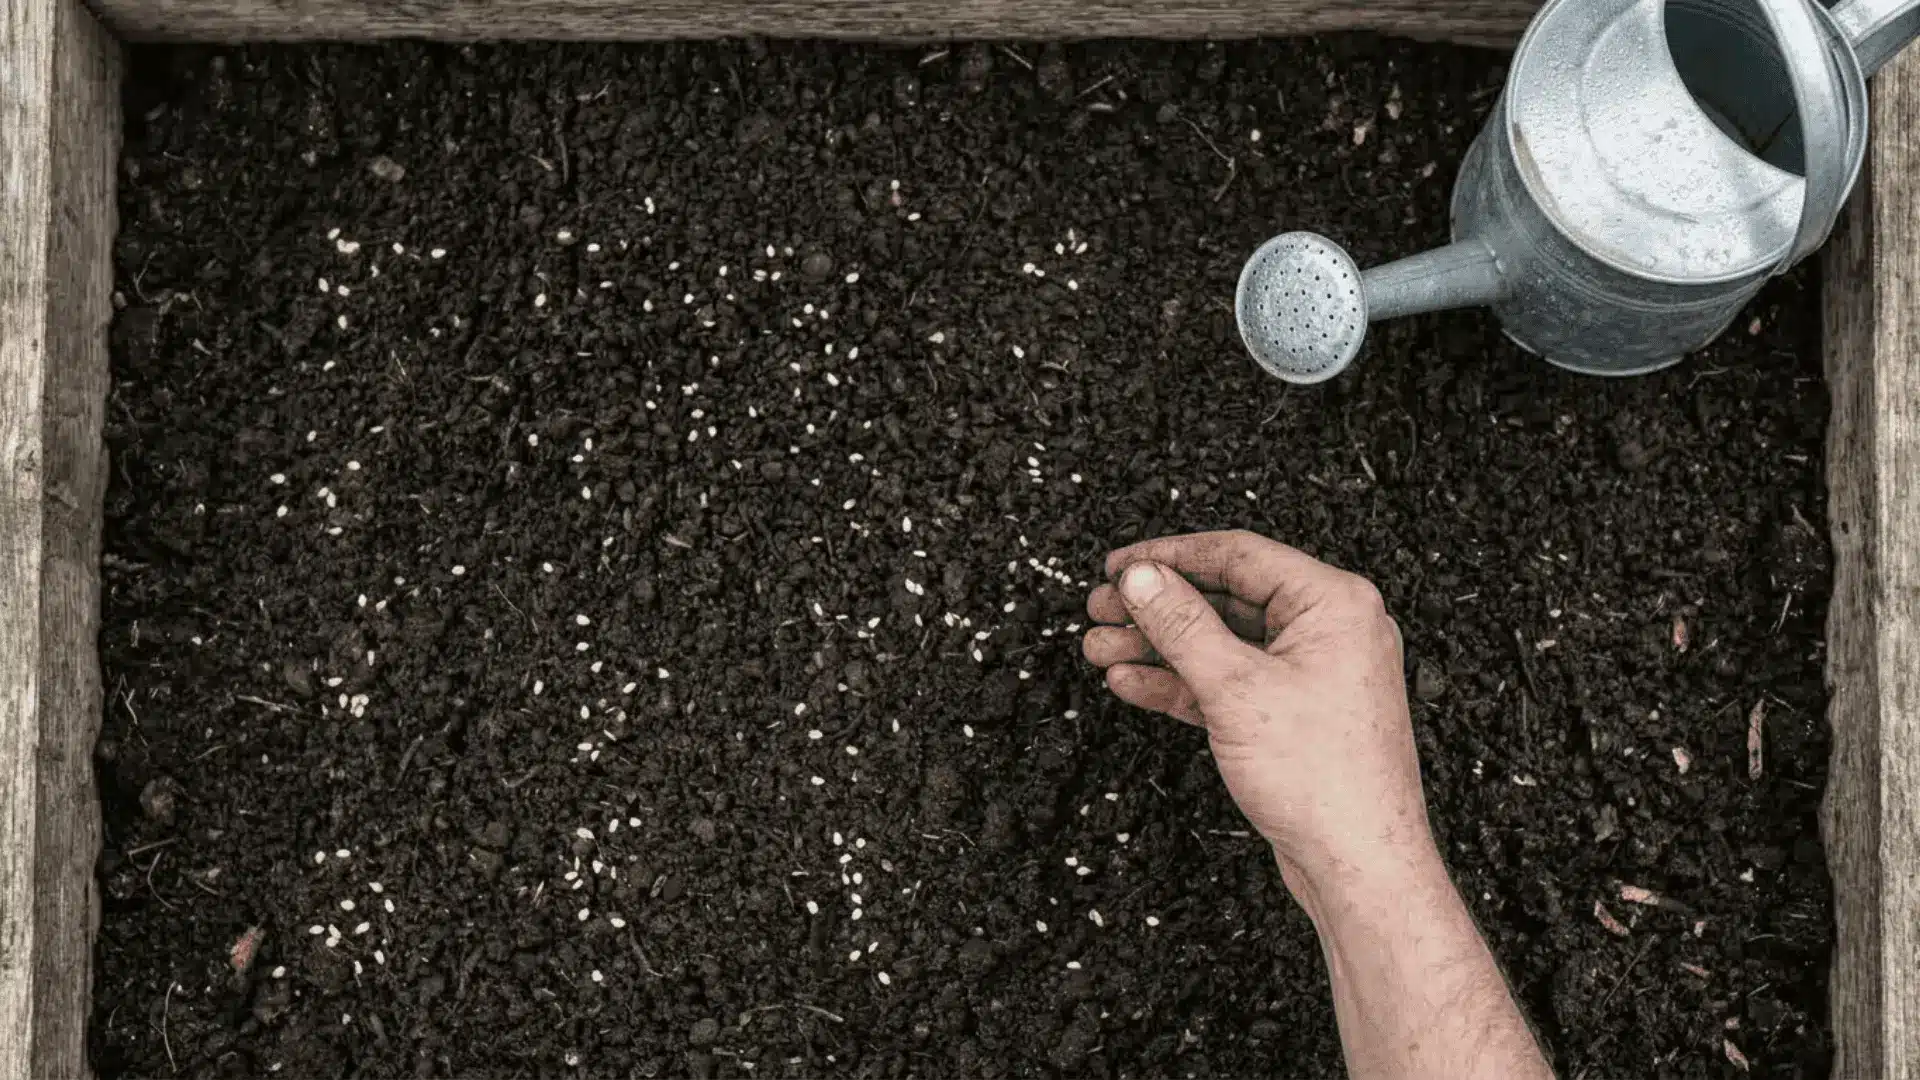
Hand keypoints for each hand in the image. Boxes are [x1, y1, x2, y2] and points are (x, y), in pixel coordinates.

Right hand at [1082, 531, 1436, 893]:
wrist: (1358, 865)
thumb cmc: (1325, 779)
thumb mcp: (1237, 688)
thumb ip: (1182, 625)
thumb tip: (1140, 578)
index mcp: (1334, 603)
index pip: (1238, 555)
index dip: (1169, 557)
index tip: (1117, 565)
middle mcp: (1328, 630)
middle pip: (1224, 597)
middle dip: (1156, 607)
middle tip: (1101, 608)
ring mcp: (1310, 674)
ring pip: (1220, 643)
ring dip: (1158, 646)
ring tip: (1101, 649)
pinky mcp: (1291, 714)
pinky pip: (1228, 682)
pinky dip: (1181, 682)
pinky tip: (1133, 681)